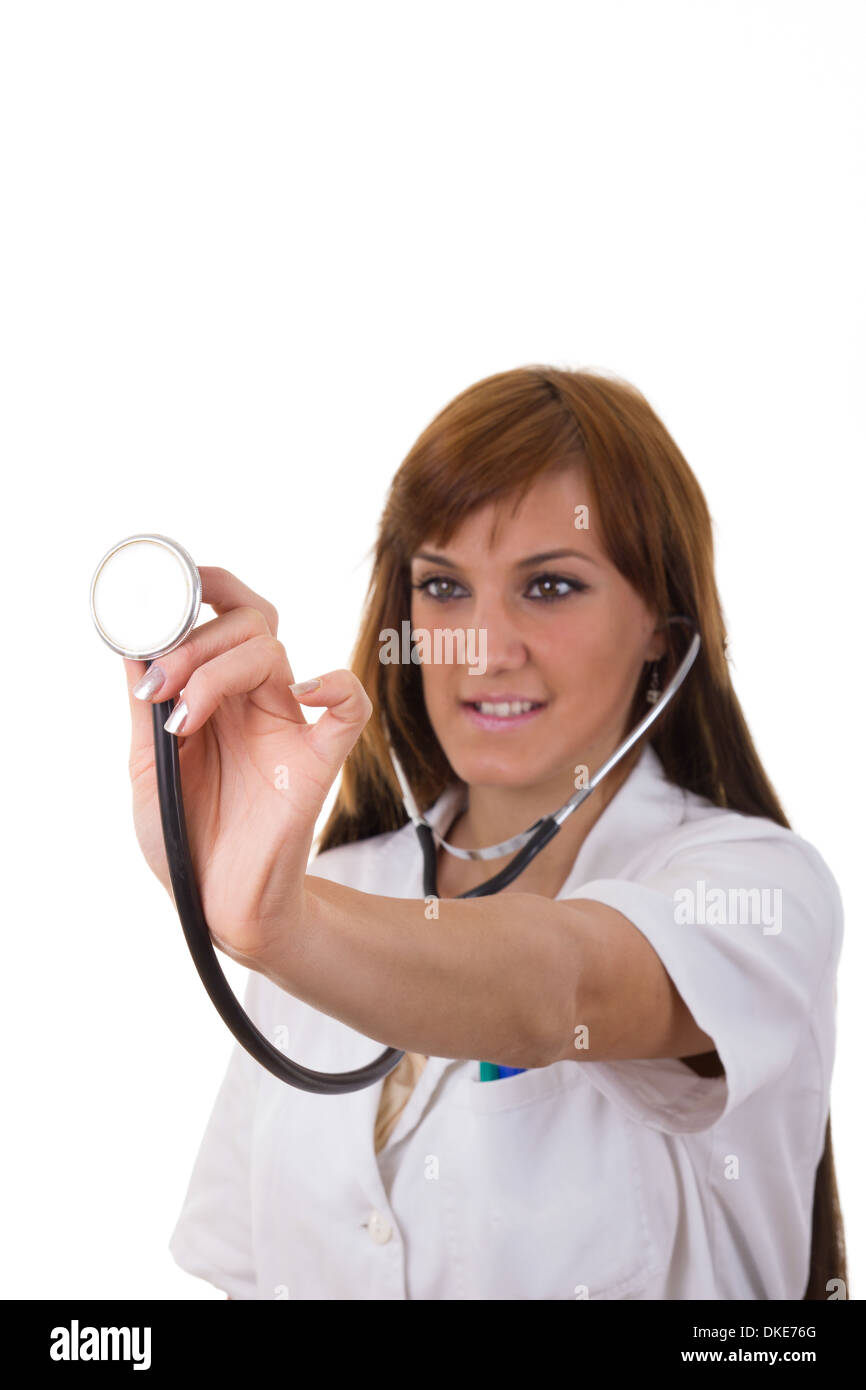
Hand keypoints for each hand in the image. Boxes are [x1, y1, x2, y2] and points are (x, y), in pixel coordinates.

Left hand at [124, 566, 371, 967]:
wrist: (214, 905)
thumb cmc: (184, 837)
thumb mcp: (144, 763)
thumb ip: (142, 705)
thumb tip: (131, 640)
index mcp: (217, 694)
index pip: (224, 615)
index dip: (205, 587)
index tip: (166, 589)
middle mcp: (255, 701)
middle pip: (249, 622)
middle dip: (195, 641)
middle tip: (160, 684)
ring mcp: (289, 727)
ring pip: (275, 652)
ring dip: (220, 670)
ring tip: (183, 718)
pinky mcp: (318, 761)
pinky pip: (349, 706)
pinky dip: (334, 685)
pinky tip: (303, 691)